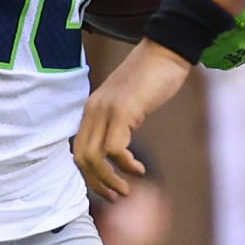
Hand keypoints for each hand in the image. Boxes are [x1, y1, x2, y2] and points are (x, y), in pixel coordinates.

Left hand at [74, 41, 191, 197]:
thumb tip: (118, 149)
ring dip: (109, 180)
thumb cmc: (153, 75)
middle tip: (116, 195)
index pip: (78, 149)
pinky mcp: (123, 111)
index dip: (89, 174)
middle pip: (81, 158)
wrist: (166, 49)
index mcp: (92, 108)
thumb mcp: (128, 101)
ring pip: (94, 157)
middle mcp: (93, 109)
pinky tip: (139, 169)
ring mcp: (106, 110)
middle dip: (97, 183)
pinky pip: (115, 149)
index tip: (106, 187)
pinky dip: (126, 166)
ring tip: (125, 189)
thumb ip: (118, 121)